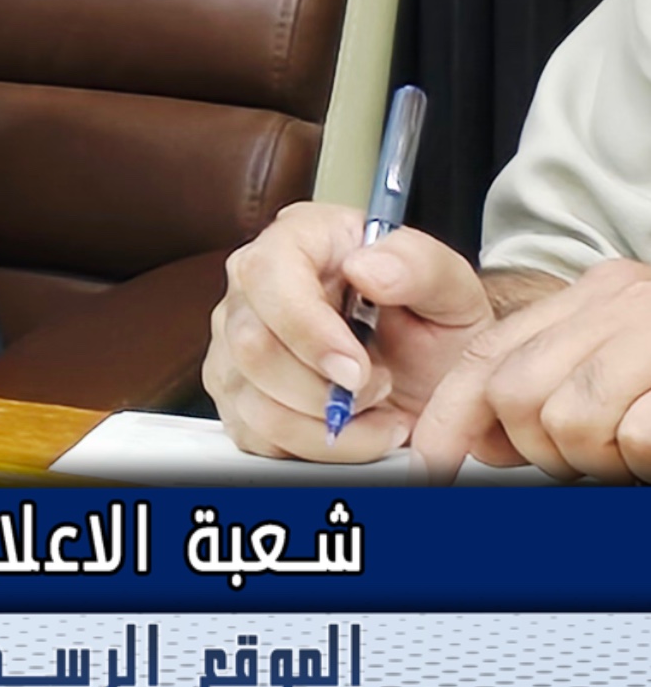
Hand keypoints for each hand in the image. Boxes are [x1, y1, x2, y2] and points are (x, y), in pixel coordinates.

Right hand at [202, 200, 492, 460]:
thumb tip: (366, 269)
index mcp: (298, 239)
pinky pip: (256, 435)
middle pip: (252, 346)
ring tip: (375, 412)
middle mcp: (252, 286)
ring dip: (327, 425)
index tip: (357, 370)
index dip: (306, 329)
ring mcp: (236, 341)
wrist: (435, 374)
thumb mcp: (452, 288)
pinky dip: (314, 447)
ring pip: (253, 400)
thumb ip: (419, 265)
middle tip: (380, 390)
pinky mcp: (237, 393)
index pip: (267, 274)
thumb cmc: (435, 325)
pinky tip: (351, 429)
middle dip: (324, 390)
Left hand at [412, 259, 650, 481]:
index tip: (431, 462)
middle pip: (514, 392)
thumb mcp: (613, 356)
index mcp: (588, 297)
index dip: (449, 415)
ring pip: (568, 421)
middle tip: (583, 459)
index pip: (487, 353)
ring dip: (595, 458)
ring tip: (628, 450)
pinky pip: (633, 438)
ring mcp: (648, 331)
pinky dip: (640, 457)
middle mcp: (614, 303)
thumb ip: (545, 383)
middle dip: (535, 446)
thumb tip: (483, 442)